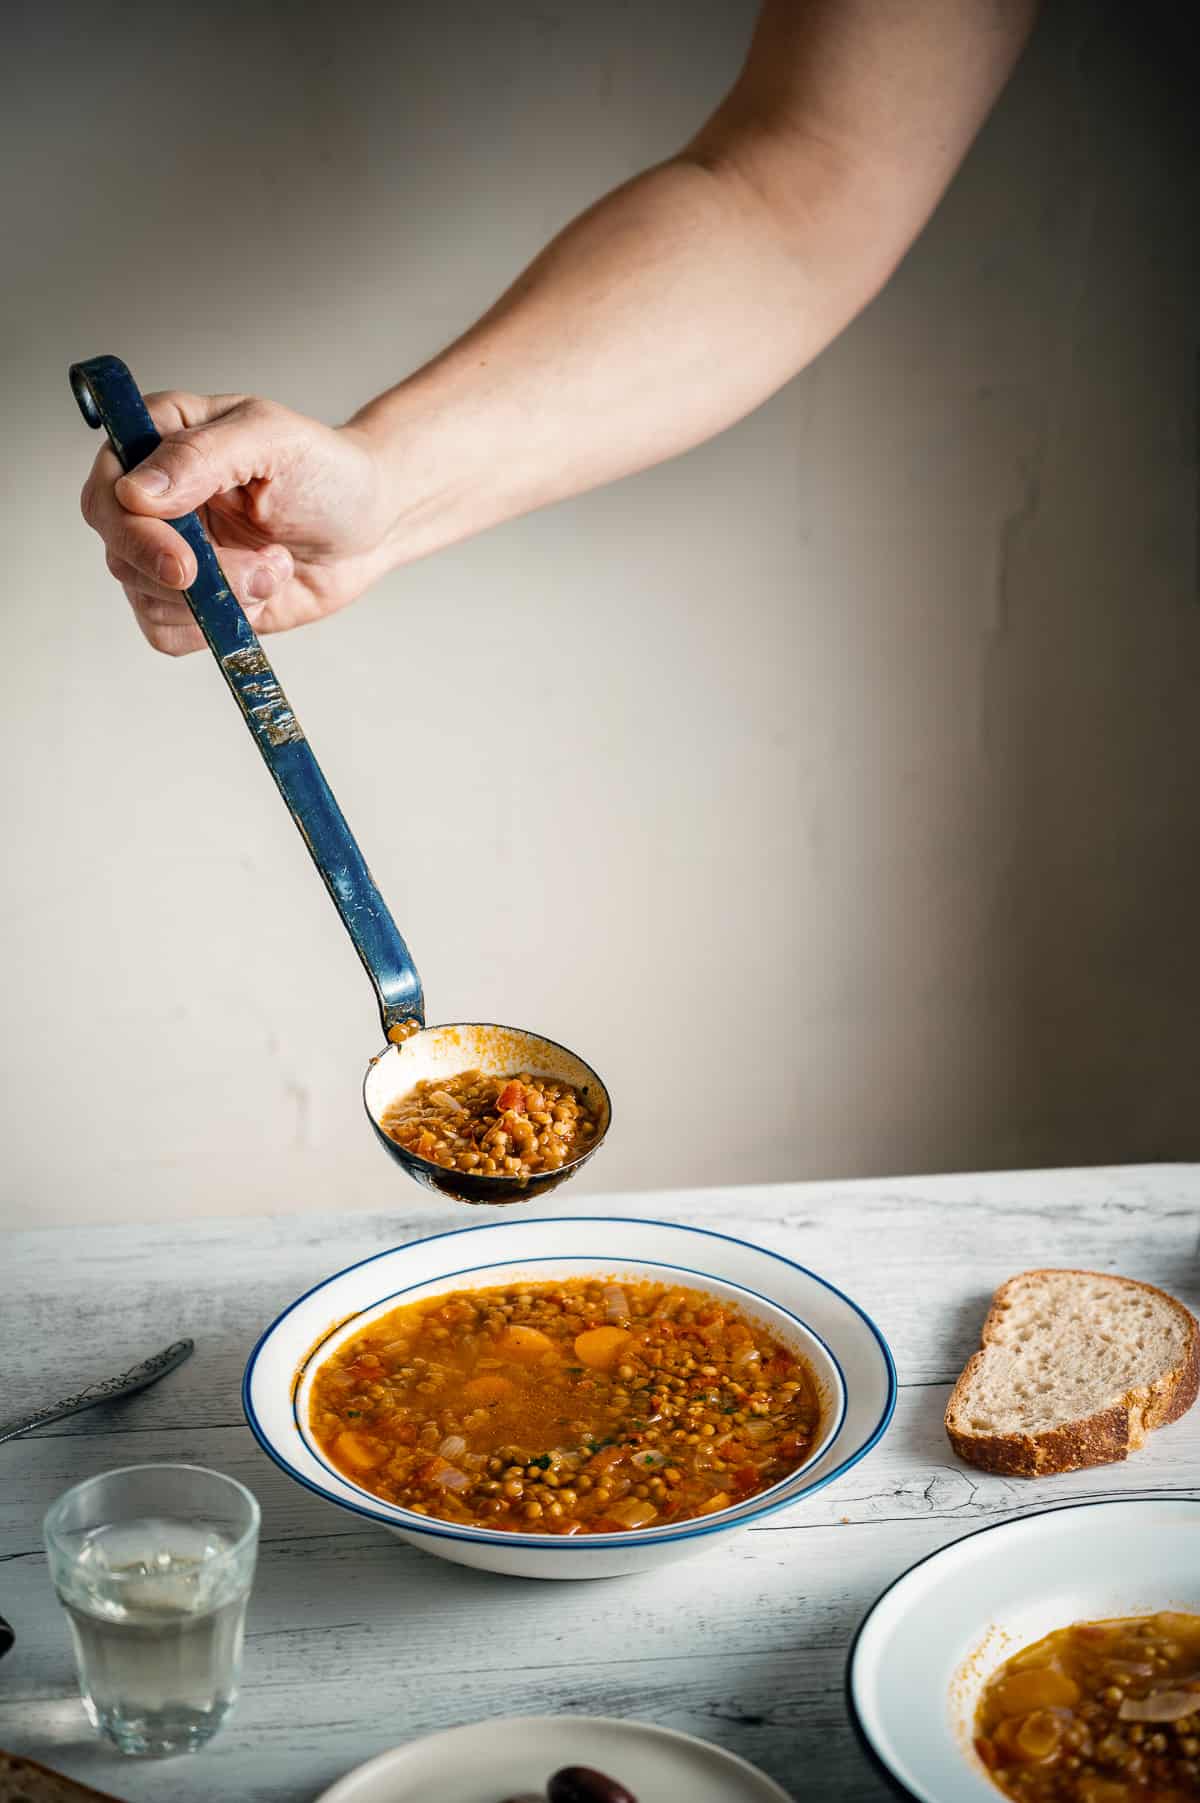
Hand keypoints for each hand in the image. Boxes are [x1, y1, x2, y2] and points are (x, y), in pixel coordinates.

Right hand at [80, 391, 394, 654]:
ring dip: (222, 598)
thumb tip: (136, 493)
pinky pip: (169, 633)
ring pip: (148, 599)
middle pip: (121, 551)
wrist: (369, 526)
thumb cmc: (327, 471)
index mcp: (158, 439)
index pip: (107, 490)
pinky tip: (262, 593)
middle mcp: (151, 498)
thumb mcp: (273, 440)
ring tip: (275, 565)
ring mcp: (167, 550)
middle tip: (256, 572)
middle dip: (190, 577)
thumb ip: (202, 456)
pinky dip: (218, 626)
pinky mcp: (189, 599)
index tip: (185, 560)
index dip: (135, 532)